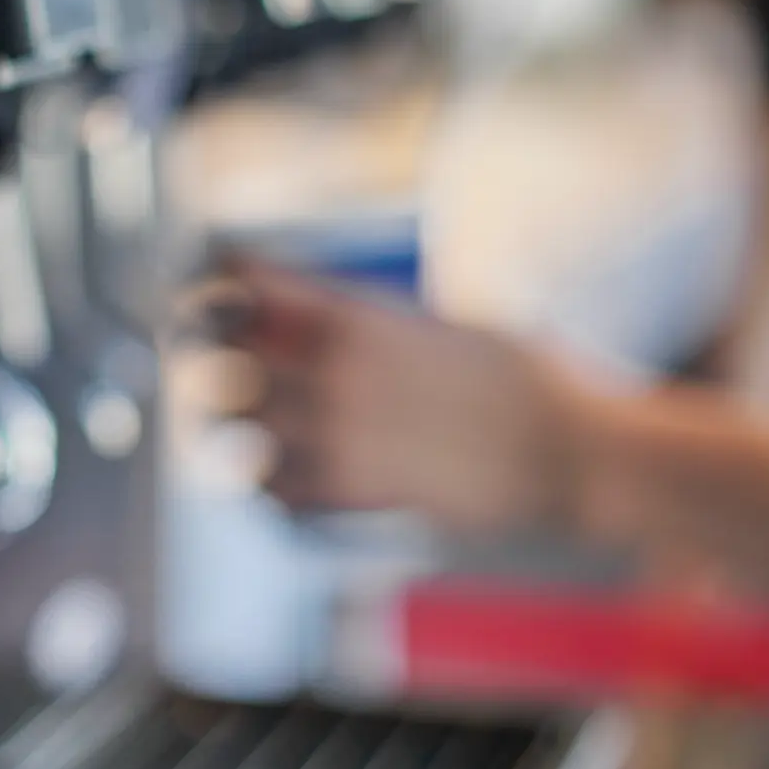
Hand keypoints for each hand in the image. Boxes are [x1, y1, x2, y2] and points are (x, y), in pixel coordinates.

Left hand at [205, 259, 584, 535]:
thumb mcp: (448, 323)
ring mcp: (340, 432)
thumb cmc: (522, 380)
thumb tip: (330, 316)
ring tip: (228, 420)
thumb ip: (380, 322)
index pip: (254, 283)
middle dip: (203, 351)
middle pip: (223, 353)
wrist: (567, 451)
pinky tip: (269, 475)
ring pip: (234, 425)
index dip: (222, 280)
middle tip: (202, 353)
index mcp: (360, 316)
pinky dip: (263, 481)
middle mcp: (336, 369)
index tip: (213, 281)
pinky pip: (275, 486)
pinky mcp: (354, 488)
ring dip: (223, 421)